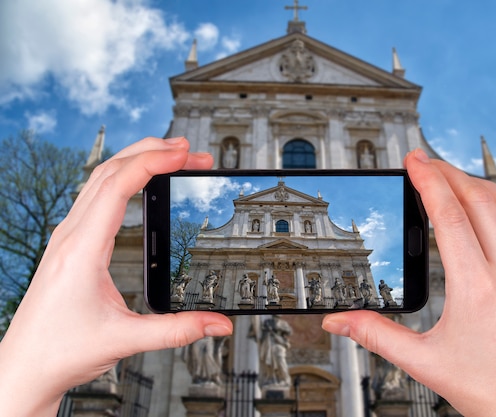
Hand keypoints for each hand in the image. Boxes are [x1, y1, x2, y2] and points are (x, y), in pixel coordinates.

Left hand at [0, 138, 232, 416]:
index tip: (184, 153)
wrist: (24, 367)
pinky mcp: (71, 244)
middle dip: (151, 152)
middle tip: (189, 151)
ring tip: (171, 157)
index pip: (118, 186)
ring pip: (100, 179)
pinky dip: (123, 178)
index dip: (153, 162)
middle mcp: (71, 235)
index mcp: (82, 248)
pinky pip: (96, 195)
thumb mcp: (125, 339)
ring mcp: (67, 236)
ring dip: (136, 160)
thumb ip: (178, 330)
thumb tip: (218, 324)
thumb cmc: (60, 351)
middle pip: (110, 171)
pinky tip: (140, 182)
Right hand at [322, 149, 495, 416]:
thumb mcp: (422, 362)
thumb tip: (336, 322)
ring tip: (455, 181)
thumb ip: (374, 334)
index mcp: (477, 289)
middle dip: (449, 173)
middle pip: (480, 200)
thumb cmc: (486, 391)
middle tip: (427, 163)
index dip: (428, 180)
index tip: (414, 160)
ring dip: (480, 186)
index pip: (449, 215)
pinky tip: (490, 214)